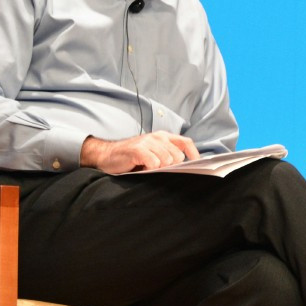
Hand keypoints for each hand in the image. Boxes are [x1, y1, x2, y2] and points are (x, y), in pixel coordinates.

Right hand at [81, 131, 199, 173]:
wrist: (107, 155)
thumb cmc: (133, 157)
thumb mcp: (153, 153)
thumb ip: (168, 156)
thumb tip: (186, 168)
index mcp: (163, 137)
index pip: (186, 143)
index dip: (194, 154)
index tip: (198, 165)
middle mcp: (157, 137)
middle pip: (178, 155)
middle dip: (171, 166)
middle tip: (158, 169)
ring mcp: (147, 142)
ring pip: (167, 160)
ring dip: (158, 168)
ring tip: (148, 168)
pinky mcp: (138, 149)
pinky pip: (153, 163)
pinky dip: (149, 169)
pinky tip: (141, 167)